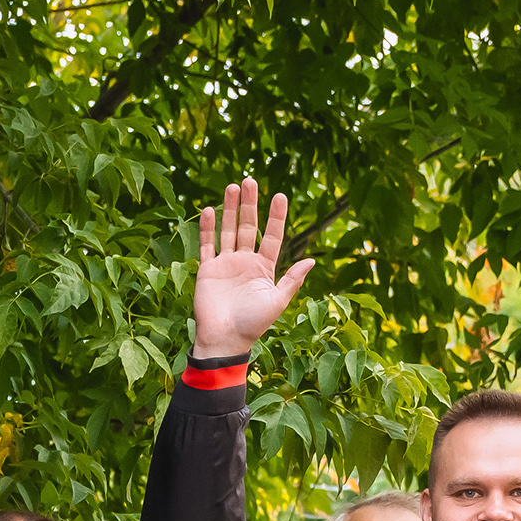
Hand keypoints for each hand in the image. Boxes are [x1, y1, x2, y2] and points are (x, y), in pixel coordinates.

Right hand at [188, 175, 314, 355]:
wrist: (225, 339)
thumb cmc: (253, 324)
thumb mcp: (278, 301)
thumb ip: (292, 279)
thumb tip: (313, 260)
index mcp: (264, 267)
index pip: (271, 236)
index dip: (275, 216)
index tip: (280, 196)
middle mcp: (245, 261)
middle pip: (248, 226)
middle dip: (250, 203)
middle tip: (250, 180)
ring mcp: (225, 264)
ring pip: (228, 230)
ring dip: (230, 209)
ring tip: (232, 187)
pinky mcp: (207, 269)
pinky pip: (207, 245)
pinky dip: (207, 228)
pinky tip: (208, 210)